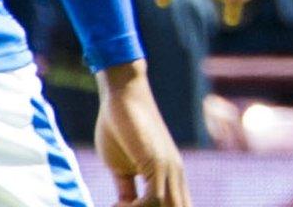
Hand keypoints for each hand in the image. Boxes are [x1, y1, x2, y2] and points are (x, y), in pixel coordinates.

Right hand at [95, 62, 189, 206]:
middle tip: (118, 206)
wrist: (123, 96)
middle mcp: (176, 175)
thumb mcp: (121, 168)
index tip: (119, 206)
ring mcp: (170, 168)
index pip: (177, 206)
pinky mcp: (158, 161)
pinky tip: (116, 204)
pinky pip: (155, 198)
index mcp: (170, 176)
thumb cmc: (120, 128)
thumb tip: (125, 206)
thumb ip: (127, 189)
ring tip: (115, 206)